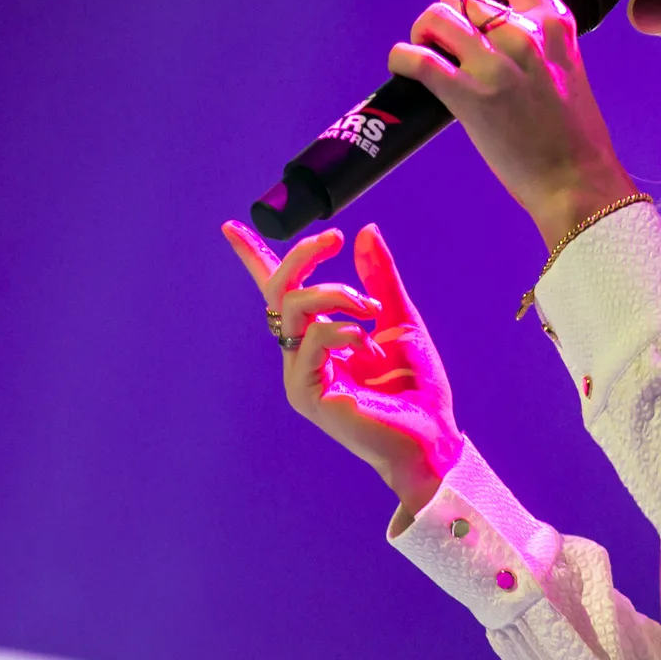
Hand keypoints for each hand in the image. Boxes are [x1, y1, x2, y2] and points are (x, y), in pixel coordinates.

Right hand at [222, 219, 464, 512]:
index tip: (231, 226)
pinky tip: (368, 346)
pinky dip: (344, 330)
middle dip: (302, 256)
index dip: (254, 257)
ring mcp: (300, 374)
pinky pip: (313, 340)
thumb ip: (379, 279)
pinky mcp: (306, 393)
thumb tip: (365, 231)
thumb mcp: (398, 318)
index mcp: (319, 335)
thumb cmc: (414, 384)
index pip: (279, 291)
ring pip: (293, 308)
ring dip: (336, 294)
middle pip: (279, 290)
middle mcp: (302, 353)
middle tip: (335, 238)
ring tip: (371, 309)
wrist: (430, 433)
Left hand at [387, 0, 638, 247]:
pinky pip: (417, 59)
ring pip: (436, 17)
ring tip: (428, 55)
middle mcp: (524, 34)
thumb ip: (540, 43)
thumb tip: (497, 34)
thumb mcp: (569, 67)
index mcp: (554, 24)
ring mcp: (496, 65)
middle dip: (446, 18)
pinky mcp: (469, 97)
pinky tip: (403, 67)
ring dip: (423, 33)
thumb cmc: (575, 135)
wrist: (577, 181)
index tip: (478, 0)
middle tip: (448, 47)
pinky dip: (401, 58)